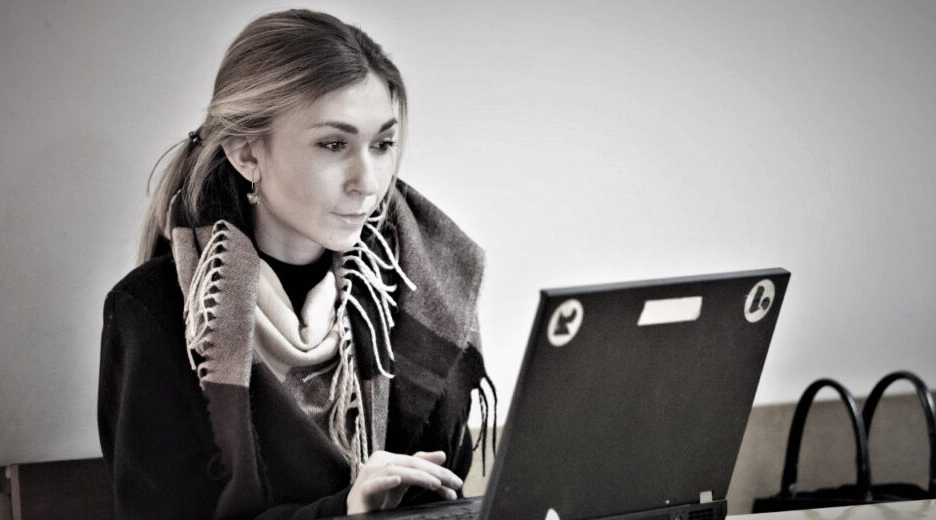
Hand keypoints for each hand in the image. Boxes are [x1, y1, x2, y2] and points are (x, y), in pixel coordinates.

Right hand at [346, 450, 462, 513]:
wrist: (357, 512)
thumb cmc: (380, 497)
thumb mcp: (404, 482)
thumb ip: (421, 468)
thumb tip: (442, 454)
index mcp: (390, 459)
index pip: (419, 461)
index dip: (439, 472)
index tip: (457, 483)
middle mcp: (379, 462)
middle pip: (411, 463)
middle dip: (435, 473)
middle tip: (454, 483)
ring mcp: (369, 475)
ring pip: (397, 470)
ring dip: (418, 476)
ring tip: (435, 483)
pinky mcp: (361, 490)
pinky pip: (373, 484)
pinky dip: (385, 481)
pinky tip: (397, 479)